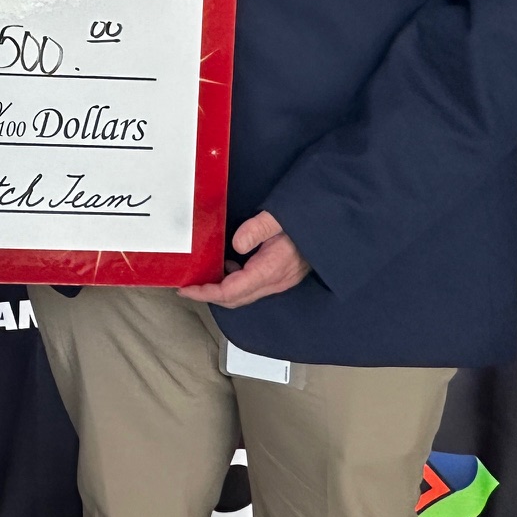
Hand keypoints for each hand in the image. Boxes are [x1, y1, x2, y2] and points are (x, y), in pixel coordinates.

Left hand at [178, 211, 309, 307]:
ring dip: (222, 290)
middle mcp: (274, 281)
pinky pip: (254, 287)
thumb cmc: (306, 219)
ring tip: (203, 276)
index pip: (232, 291)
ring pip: (245, 295)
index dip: (206, 293)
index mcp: (270, 269)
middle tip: (188, 287)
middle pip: (236, 299)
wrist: (331, 227)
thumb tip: (235, 244)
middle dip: (209, 295)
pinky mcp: (282, 277)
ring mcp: (280, 281)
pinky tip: (229, 265)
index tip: (186, 290)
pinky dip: (236, 282)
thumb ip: (256, 229)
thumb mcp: (279, 217)